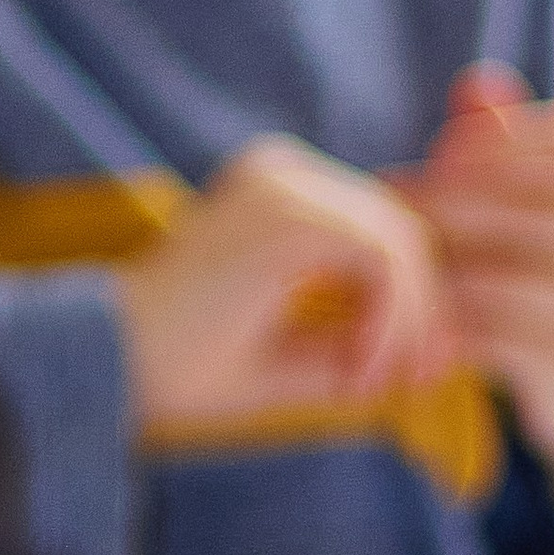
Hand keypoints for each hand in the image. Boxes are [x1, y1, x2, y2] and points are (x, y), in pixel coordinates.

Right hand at [114, 135, 454, 431]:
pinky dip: (389, 320)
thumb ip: (363, 335)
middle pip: (406, 229)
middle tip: (407, 383)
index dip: (414, 300)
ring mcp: (282, 184)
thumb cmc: (186, 366)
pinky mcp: (286, 215)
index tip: (406, 372)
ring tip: (369, 384)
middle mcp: (281, 170)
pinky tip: (358, 370)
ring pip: (404, 242)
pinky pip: (384, 259)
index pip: (384, 228)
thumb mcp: (296, 351)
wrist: (105, 363)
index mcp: (277, 188)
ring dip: (407, 323)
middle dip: (422, 313)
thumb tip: (448, 349)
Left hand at [399, 64, 553, 507]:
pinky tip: (408, 315)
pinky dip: (439, 319)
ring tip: (386, 256)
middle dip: (446, 195)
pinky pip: (487, 330)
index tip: (439, 156)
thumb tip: (477, 81)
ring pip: (496, 267)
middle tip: (386, 194)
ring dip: (430, 259)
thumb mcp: (546, 222)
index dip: (492, 145)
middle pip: (525, 201)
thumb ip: (514, 153)